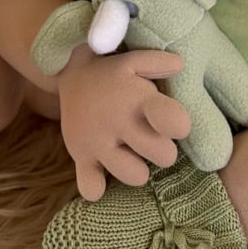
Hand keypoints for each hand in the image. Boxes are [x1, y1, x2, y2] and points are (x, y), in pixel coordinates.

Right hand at [57, 48, 190, 200]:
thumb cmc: (111, 72)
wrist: (67, 73)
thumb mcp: (134, 60)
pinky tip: (102, 167)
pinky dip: (98, 185)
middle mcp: (117, 121)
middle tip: (151, 136)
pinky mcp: (79, 156)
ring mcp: (96, 142)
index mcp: (136, 98)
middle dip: (163, 149)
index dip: (178, 125)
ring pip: (136, 177)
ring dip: (137, 167)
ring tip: (129, 149)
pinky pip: (92, 188)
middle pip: (164, 156)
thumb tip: (180, 66)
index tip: (175, 124)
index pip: (170, 120)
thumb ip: (159, 63)